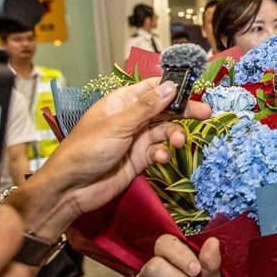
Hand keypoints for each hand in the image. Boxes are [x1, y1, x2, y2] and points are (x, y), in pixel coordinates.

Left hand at [13, 78, 210, 235]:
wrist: (71, 189)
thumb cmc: (86, 151)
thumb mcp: (118, 125)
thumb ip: (147, 108)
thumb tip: (170, 87)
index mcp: (121, 102)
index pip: (152, 87)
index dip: (173, 86)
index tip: (195, 88)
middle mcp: (130, 118)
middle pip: (164, 109)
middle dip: (183, 111)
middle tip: (205, 114)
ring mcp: (136, 139)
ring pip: (164, 131)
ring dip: (174, 135)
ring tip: (179, 142)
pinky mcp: (139, 159)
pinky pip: (158, 151)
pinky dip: (163, 154)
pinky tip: (161, 158)